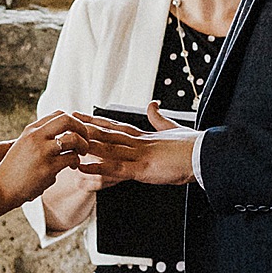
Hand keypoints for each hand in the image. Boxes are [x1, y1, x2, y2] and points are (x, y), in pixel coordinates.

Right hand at [0, 111, 88, 207]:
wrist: (0, 188)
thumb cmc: (12, 171)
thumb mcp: (22, 147)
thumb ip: (38, 139)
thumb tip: (57, 136)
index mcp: (30, 130)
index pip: (58, 114)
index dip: (73, 121)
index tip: (76, 131)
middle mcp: (36, 137)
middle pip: (67, 120)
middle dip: (82, 128)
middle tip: (85, 139)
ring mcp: (42, 152)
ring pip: (73, 139)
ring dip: (83, 146)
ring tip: (81, 153)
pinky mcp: (48, 168)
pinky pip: (72, 158)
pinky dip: (76, 162)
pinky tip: (72, 166)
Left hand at [71, 102, 195, 188]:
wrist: (207, 155)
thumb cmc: (193, 147)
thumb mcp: (173, 130)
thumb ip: (160, 119)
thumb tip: (152, 104)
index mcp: (145, 136)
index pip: (115, 125)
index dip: (96, 120)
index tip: (80, 115)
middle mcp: (138, 142)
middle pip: (105, 132)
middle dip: (83, 128)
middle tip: (64, 123)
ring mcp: (139, 154)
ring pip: (106, 148)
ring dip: (85, 146)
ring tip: (65, 142)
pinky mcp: (143, 168)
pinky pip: (115, 168)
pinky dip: (97, 168)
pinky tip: (83, 167)